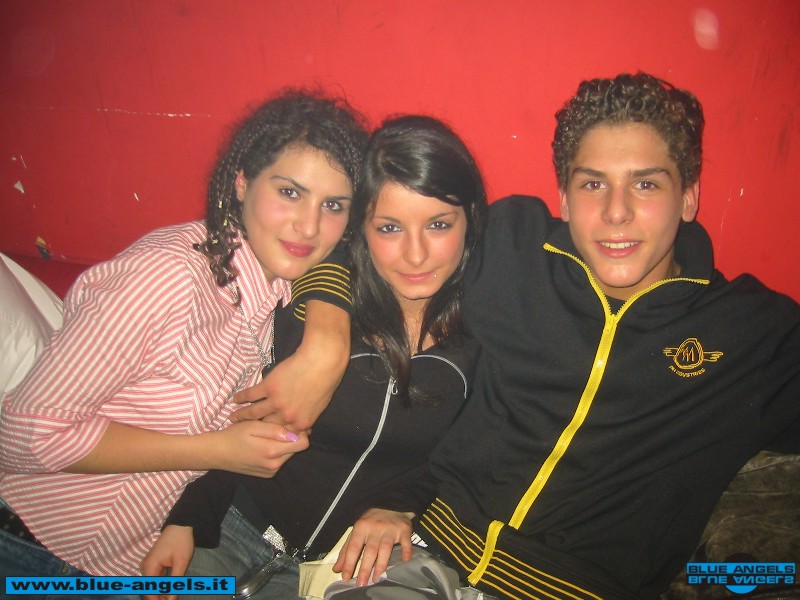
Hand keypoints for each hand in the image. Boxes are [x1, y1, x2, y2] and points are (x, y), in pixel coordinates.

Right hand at [140, 525, 193, 599]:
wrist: (180, 525)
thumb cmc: (181, 542)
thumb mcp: (181, 562)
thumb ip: (176, 582)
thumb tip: (171, 599)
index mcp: (149, 567)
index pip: (150, 591)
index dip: (158, 599)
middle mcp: (145, 567)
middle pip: (150, 588)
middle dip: (160, 597)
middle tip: (173, 599)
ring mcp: (148, 565)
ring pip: (153, 584)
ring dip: (162, 592)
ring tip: (172, 597)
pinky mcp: (153, 563)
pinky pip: (155, 578)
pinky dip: (162, 585)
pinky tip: (170, 590)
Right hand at [211, 420, 308, 476]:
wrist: (216, 453)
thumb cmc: (234, 435)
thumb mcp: (253, 426)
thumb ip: (274, 430)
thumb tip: (294, 433)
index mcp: (272, 452)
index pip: (303, 443)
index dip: (301, 431)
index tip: (291, 423)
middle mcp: (275, 465)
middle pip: (297, 448)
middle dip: (292, 437)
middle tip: (278, 426)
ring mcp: (271, 472)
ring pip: (289, 454)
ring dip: (284, 444)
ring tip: (269, 435)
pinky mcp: (268, 475)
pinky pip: (281, 461)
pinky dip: (277, 452)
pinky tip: (264, 445)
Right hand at [230, 300, 349, 431]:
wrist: (322, 360)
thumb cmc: (327, 380)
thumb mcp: (320, 405)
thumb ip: (307, 416)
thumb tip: (299, 421)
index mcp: (302, 422)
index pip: (284, 434)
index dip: (272, 435)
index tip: (261, 436)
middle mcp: (287, 416)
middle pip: (267, 426)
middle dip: (254, 428)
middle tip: (241, 430)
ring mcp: (277, 402)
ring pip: (254, 412)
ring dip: (241, 415)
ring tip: (232, 418)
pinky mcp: (269, 387)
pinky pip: (251, 394)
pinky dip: (241, 397)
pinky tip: (234, 399)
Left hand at [333, 508, 413, 585]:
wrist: (391, 504)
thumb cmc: (371, 522)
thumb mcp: (356, 531)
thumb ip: (346, 550)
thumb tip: (337, 569)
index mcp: (361, 527)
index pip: (354, 547)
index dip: (349, 563)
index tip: (346, 577)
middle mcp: (375, 528)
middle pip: (370, 551)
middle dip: (365, 569)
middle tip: (361, 584)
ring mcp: (390, 529)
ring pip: (385, 549)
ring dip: (381, 565)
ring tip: (376, 579)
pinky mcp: (404, 530)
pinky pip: (405, 543)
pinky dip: (406, 552)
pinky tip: (404, 562)